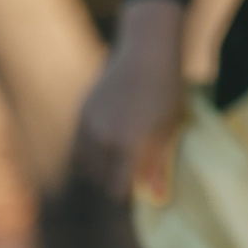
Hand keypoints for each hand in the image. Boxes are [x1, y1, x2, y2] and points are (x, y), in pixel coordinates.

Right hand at [71, 0, 186, 203]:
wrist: (147, 49)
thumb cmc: (167, 89)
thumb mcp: (169, 128)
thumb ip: (158, 164)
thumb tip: (155, 197)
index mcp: (126, 146)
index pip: (118, 188)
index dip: (129, 195)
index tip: (139, 192)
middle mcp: (102, 139)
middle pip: (101, 178)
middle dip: (114, 182)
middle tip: (132, 175)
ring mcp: (88, 125)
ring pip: (85, 164)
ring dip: (99, 168)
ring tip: (119, 160)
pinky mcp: (81, 112)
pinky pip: (79, 145)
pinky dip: (90, 152)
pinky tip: (107, 144)